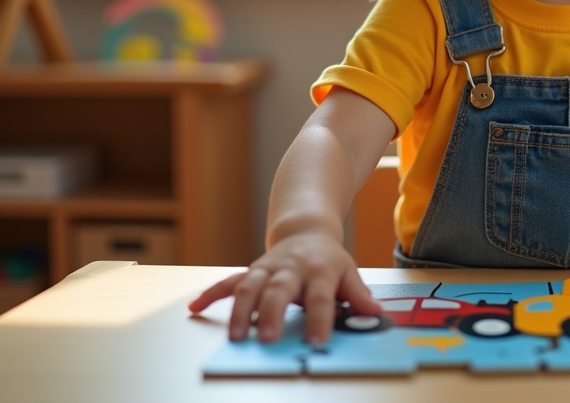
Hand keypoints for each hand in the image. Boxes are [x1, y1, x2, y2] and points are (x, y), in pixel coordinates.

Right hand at [187, 230, 380, 344]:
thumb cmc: (328, 259)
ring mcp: (267, 269)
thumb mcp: (349, 272)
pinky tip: (195, 307)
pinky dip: (211, 294)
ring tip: (236, 335)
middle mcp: (291, 268)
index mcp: (319, 270)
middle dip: (273, 314)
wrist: (307, 230)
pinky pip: (228, 281)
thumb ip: (359, 295)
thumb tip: (374, 313)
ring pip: (250, 286)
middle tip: (269, 338)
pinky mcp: (251, 271)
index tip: (317, 339)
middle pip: (279, 290)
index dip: (320, 317)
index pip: (321, 296)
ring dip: (241, 310)